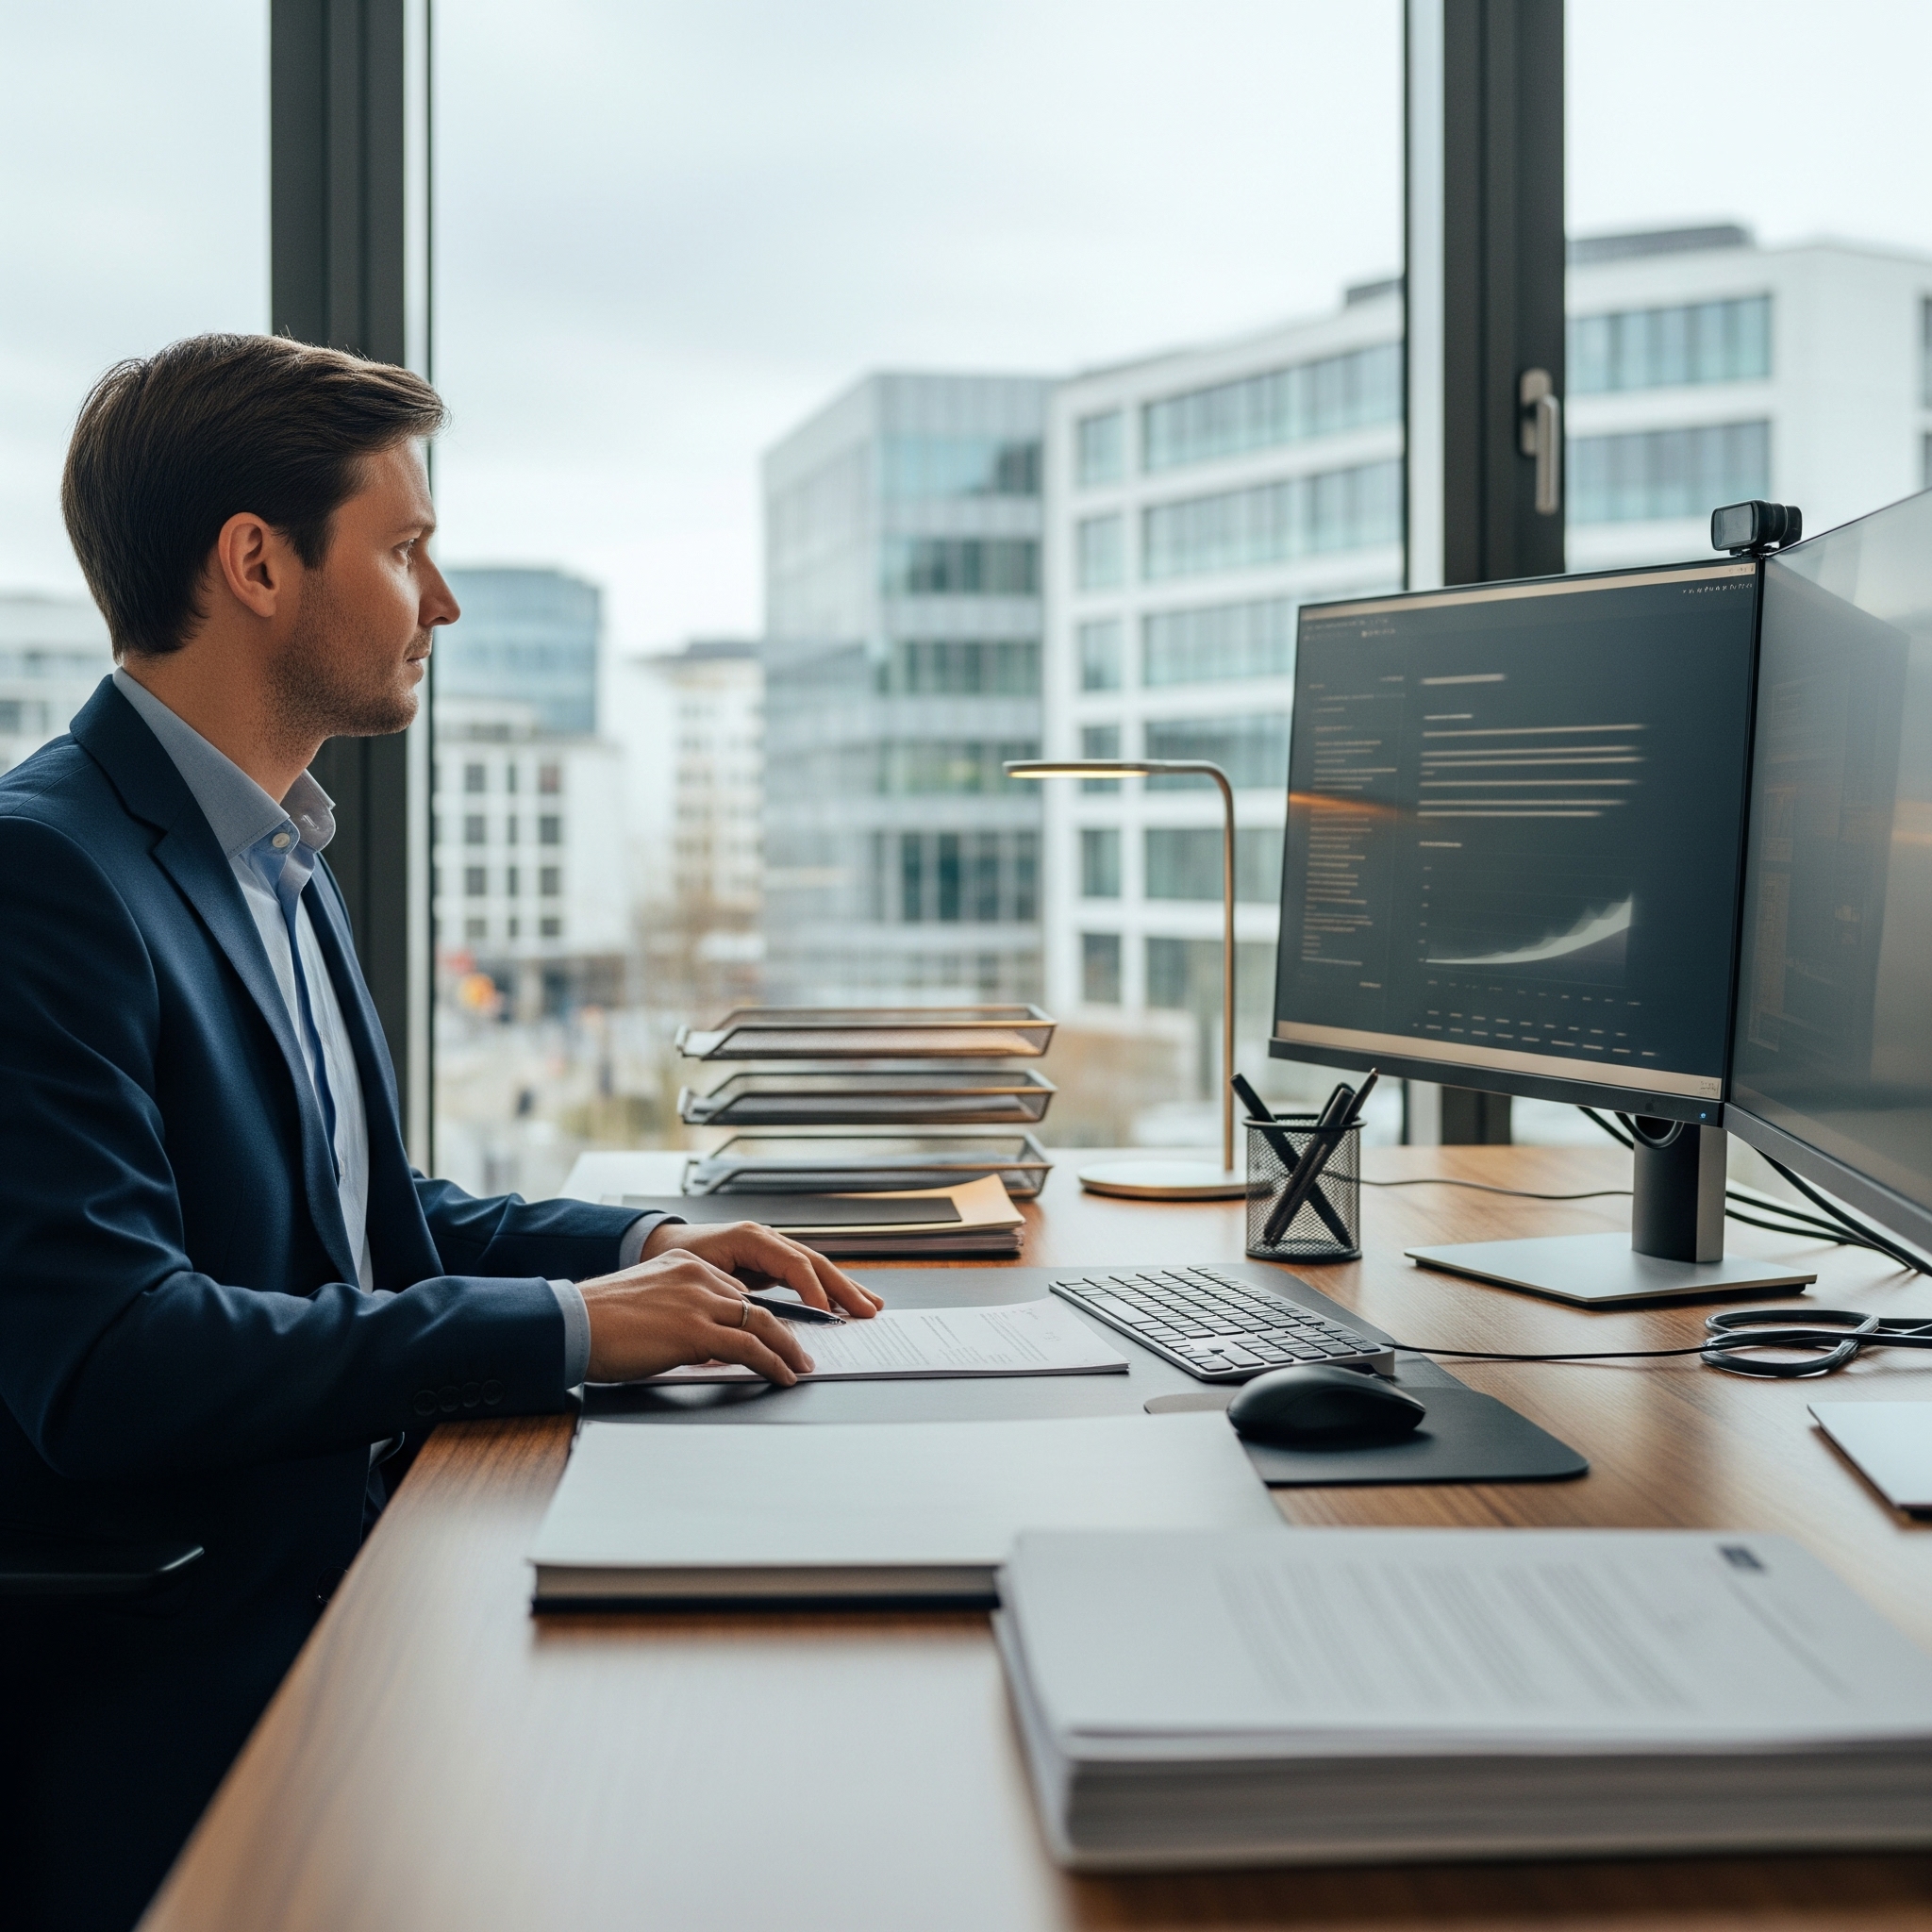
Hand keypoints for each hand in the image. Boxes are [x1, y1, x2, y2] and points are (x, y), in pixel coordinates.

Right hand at [576, 1247, 816, 1385]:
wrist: (573, 1324)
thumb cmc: (599, 1321)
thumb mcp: (647, 1302)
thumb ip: (678, 1309)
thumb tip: (701, 1338)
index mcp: (684, 1265)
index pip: (735, 1290)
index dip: (758, 1314)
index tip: (774, 1330)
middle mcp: (697, 1276)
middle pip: (756, 1304)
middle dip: (786, 1328)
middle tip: (800, 1348)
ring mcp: (700, 1302)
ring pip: (761, 1323)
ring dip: (787, 1348)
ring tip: (799, 1365)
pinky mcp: (697, 1330)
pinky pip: (750, 1347)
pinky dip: (773, 1363)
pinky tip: (782, 1375)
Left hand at [638, 1219, 882, 1318]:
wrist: (654, 1245)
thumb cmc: (670, 1259)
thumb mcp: (697, 1276)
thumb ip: (728, 1297)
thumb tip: (754, 1323)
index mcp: (750, 1237)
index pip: (794, 1264)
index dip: (814, 1291)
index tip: (828, 1314)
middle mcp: (766, 1239)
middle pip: (815, 1263)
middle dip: (844, 1288)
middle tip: (868, 1310)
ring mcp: (770, 1249)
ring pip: (815, 1268)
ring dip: (843, 1288)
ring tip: (870, 1305)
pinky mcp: (768, 1262)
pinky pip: (804, 1275)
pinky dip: (825, 1289)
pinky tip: (841, 1303)